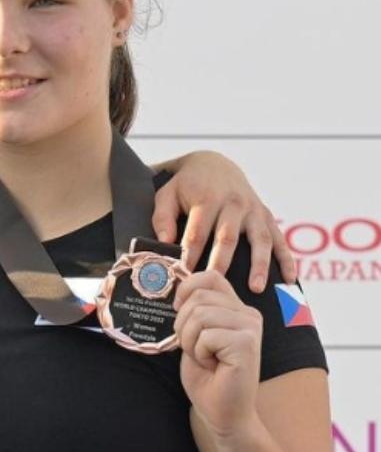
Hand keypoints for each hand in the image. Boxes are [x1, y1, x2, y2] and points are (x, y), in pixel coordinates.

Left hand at [151, 150, 294, 291]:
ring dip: (259, 265)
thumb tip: (165, 243)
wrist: (214, 164)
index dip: (190, 255)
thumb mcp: (167, 194)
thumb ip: (162, 218)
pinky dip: (287, 259)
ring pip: (260, 239)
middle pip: (228, 237)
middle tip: (216, 285)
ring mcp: (253, 210)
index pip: (197, 232)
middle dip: (221, 262)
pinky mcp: (266, 216)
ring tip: (255, 288)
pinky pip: (279, 239)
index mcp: (207, 199)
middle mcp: (234, 204)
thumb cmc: (187, 185)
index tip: (185, 276)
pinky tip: (289, 279)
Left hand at [174, 271, 263, 439]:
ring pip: (199, 315)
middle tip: (196, 349)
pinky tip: (213, 366)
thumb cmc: (207, 377)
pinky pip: (206, 335)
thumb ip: (194, 311)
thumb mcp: (195, 336)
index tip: (178, 310)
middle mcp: (248, 313)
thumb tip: (177, 285)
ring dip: (190, 341)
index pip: (210, 276)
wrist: (223, 412)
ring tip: (205, 357)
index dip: (186, 288)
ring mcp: (250, 327)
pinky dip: (199, 353)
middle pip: (198, 296)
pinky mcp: (247, 343)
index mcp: (237, 309)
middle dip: (183, 325)